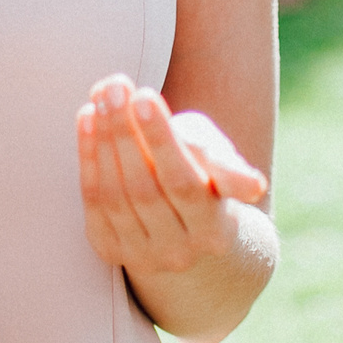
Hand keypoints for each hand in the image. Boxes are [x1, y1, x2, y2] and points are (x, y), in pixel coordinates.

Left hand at [78, 75, 264, 278]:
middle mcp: (178, 252)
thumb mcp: (222, 166)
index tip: (145, 96)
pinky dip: (87, 159)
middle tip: (115, 86)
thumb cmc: (207, 179)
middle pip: (144, 189)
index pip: (184, 183)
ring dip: (102, 141)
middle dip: (125, 133)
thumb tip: (255, 188)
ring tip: (99, 96)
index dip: (162, 140)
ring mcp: (141, 256)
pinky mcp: (110, 251)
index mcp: (214, 230)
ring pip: (114, 196)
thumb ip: (229, 169)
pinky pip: (93, 203)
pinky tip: (87, 120)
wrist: (186, 230)